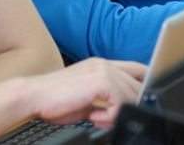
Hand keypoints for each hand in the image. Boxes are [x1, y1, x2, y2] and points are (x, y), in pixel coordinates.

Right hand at [29, 58, 146, 127]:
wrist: (33, 96)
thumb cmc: (53, 101)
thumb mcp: (85, 101)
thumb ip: (104, 102)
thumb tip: (118, 113)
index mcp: (101, 65)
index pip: (136, 68)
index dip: (147, 80)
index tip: (150, 96)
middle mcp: (105, 64)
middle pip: (137, 84)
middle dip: (131, 105)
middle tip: (107, 119)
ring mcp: (104, 70)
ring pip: (131, 95)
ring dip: (118, 113)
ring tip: (98, 119)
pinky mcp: (102, 81)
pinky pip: (121, 102)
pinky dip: (111, 115)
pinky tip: (94, 117)